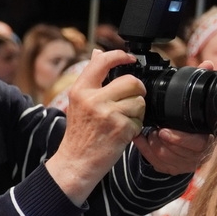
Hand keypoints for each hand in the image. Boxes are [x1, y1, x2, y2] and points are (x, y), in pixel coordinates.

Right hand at [45, 49, 146, 202]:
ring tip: (123, 119)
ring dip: (137, 111)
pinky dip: (135, 126)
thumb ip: (91, 78)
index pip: (103, 62)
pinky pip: (140, 118)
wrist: (76, 162)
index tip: (130, 59)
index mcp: (80, 91)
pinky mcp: (121, 127)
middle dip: (137, 90)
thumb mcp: (78, 103)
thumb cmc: (79, 134)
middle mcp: (92, 99)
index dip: (121, 56)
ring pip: (139, 100)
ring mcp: (107, 113)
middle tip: (130, 100)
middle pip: (131, 81)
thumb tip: (98, 53)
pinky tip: (122, 132)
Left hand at [137, 128, 211, 174]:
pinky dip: (143, 148)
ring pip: (162, 156)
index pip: (196, 144)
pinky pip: (153, 161)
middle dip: (159, 138)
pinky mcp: (171, 170)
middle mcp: (197, 158)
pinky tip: (139, 139)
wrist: (191, 145)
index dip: (178, 138)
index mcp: (206, 145)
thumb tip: (170, 114)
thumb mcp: (194, 125)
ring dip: (151, 142)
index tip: (163, 131)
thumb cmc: (192, 131)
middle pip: (173, 151)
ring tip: (151, 133)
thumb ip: (186, 122)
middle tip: (155, 129)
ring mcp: (183, 167)